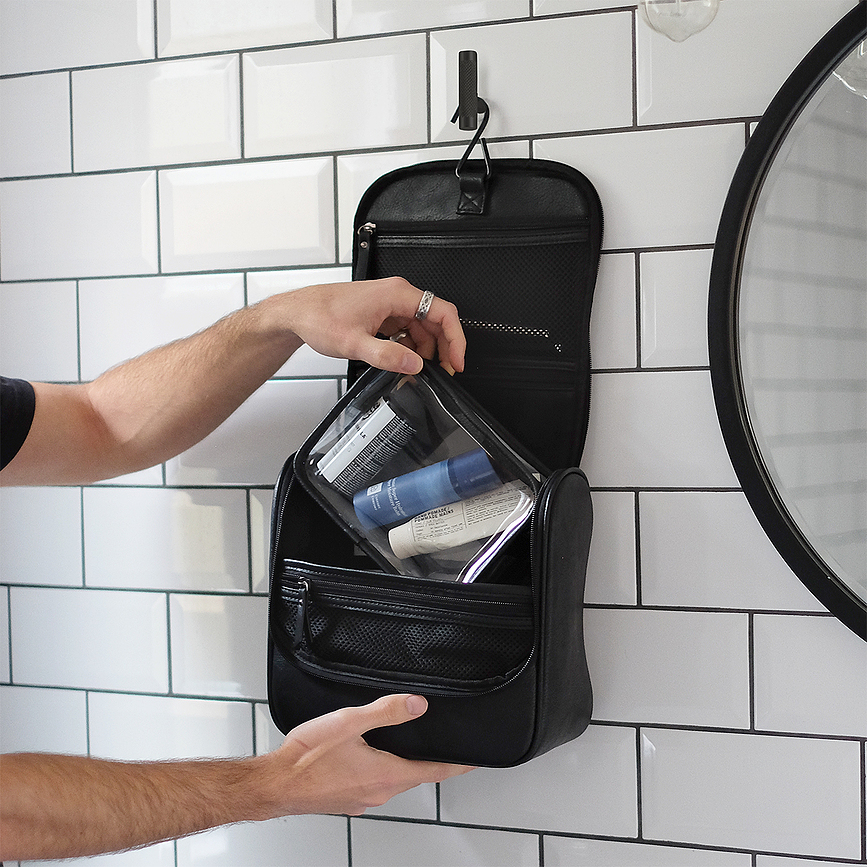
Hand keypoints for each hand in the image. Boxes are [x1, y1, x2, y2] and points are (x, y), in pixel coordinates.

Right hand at [257, 695, 472, 816]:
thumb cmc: (306, 756)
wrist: (274, 784)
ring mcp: (362, 800)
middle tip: (441, 743)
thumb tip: (419, 705)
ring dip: (402, 764)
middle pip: (415, 775)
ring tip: (406, 744)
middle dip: (429, 760)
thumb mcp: (349, 722)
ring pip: (392, 779)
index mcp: (386, 775)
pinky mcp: (346, 800)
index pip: (434, 771)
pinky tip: (368, 755)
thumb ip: (385, 712)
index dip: (457, 764)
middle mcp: (378, 793)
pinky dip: (380, 769)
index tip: (475, 760)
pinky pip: (372, 784)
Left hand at [264, 277, 465, 374]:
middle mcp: (397, 296)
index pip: (442, 312)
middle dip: (442, 348)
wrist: (297, 314)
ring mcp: (390, 305)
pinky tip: (402, 360)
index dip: (455, 339)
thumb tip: (414, 365)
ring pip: (421, 327)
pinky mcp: (382, 314)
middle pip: (435, 321)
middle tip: (443, 372)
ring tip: (418, 370)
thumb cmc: (319, 317)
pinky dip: (409, 347)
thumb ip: (387, 356)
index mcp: (397, 294)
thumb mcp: (355, 343)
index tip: (456, 361)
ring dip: (424, 350)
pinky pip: (406, 330)